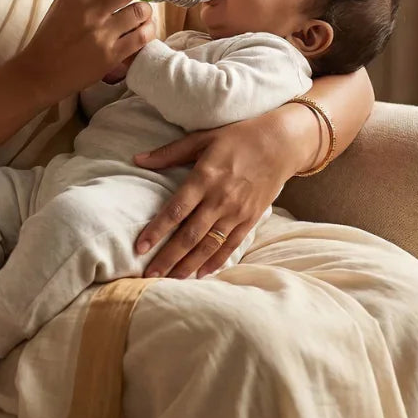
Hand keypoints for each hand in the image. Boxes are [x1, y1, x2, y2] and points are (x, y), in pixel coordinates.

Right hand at [19, 0, 174, 103]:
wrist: (41, 72)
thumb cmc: (51, 35)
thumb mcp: (61, 4)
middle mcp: (89, 13)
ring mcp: (101, 35)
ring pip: (140, 12)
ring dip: (149, 8)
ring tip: (147, 10)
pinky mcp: (111, 56)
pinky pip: (141, 37)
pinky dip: (148, 28)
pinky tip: (146, 27)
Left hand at [132, 103, 317, 278]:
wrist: (280, 144)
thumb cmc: (237, 137)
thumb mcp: (202, 139)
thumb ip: (170, 153)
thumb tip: (138, 159)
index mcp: (204, 177)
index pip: (175, 210)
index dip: (156, 230)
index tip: (139, 247)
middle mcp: (219, 199)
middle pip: (189, 235)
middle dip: (168, 257)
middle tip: (149, 275)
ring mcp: (236, 212)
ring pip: (208, 245)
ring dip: (188, 265)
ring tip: (170, 279)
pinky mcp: (250, 219)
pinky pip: (230, 245)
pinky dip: (215, 261)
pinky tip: (200, 273)